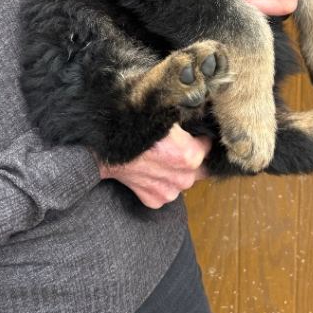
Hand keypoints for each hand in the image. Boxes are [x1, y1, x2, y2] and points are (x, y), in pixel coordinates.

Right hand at [96, 125, 211, 208]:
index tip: (191, 133)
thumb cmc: (135, 126)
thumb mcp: (166, 114)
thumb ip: (188, 119)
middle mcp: (183, 178)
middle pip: (198, 166)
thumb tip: (200, 113)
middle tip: (175, 146)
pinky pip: (166, 191)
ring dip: (176, 172)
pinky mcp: (154, 200)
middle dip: (191, 157)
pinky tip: (151, 170)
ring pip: (182, 180)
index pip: (208, 146)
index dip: (200, 137)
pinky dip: (161, 182)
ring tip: (161, 158)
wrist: (105, 147)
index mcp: (190, 156)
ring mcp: (168, 192)